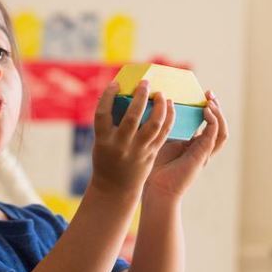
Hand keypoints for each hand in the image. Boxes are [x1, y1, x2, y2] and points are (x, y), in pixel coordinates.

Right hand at [90, 80, 175, 197]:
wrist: (116, 188)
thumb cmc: (106, 159)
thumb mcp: (101, 142)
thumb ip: (110, 123)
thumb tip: (120, 96)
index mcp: (103, 141)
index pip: (103, 114)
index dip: (108, 96)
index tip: (115, 84)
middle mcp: (121, 145)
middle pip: (132, 117)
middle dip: (140, 97)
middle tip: (145, 83)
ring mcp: (138, 150)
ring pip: (153, 125)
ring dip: (159, 106)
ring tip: (161, 94)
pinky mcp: (151, 153)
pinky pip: (163, 133)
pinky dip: (169, 117)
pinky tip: (170, 106)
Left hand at [143, 90, 227, 200]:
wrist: (157, 189)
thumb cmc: (155, 167)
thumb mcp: (160, 139)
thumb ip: (163, 125)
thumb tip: (157, 104)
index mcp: (193, 144)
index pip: (207, 123)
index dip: (208, 108)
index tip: (202, 94)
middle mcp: (202, 148)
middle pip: (218, 125)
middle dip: (216, 107)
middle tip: (209, 93)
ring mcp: (204, 152)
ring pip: (221, 130)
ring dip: (218, 114)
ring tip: (210, 101)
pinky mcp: (203, 155)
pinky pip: (215, 135)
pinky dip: (213, 121)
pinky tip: (206, 111)